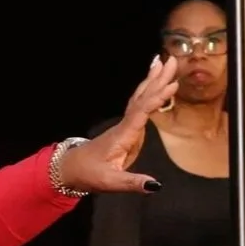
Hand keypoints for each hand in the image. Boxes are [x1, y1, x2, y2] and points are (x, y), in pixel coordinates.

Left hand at [53, 57, 180, 194]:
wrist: (72, 168)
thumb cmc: (90, 174)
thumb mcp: (111, 182)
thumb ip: (132, 183)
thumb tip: (155, 184)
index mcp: (123, 136)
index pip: (141, 113)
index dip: (156, 99)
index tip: (172, 85)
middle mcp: (125, 125)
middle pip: (142, 98)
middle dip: (158, 79)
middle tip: (173, 60)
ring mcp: (125, 124)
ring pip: (140, 97)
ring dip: (153, 80)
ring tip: (163, 62)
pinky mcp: (127, 127)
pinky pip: (139, 104)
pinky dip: (148, 91)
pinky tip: (155, 83)